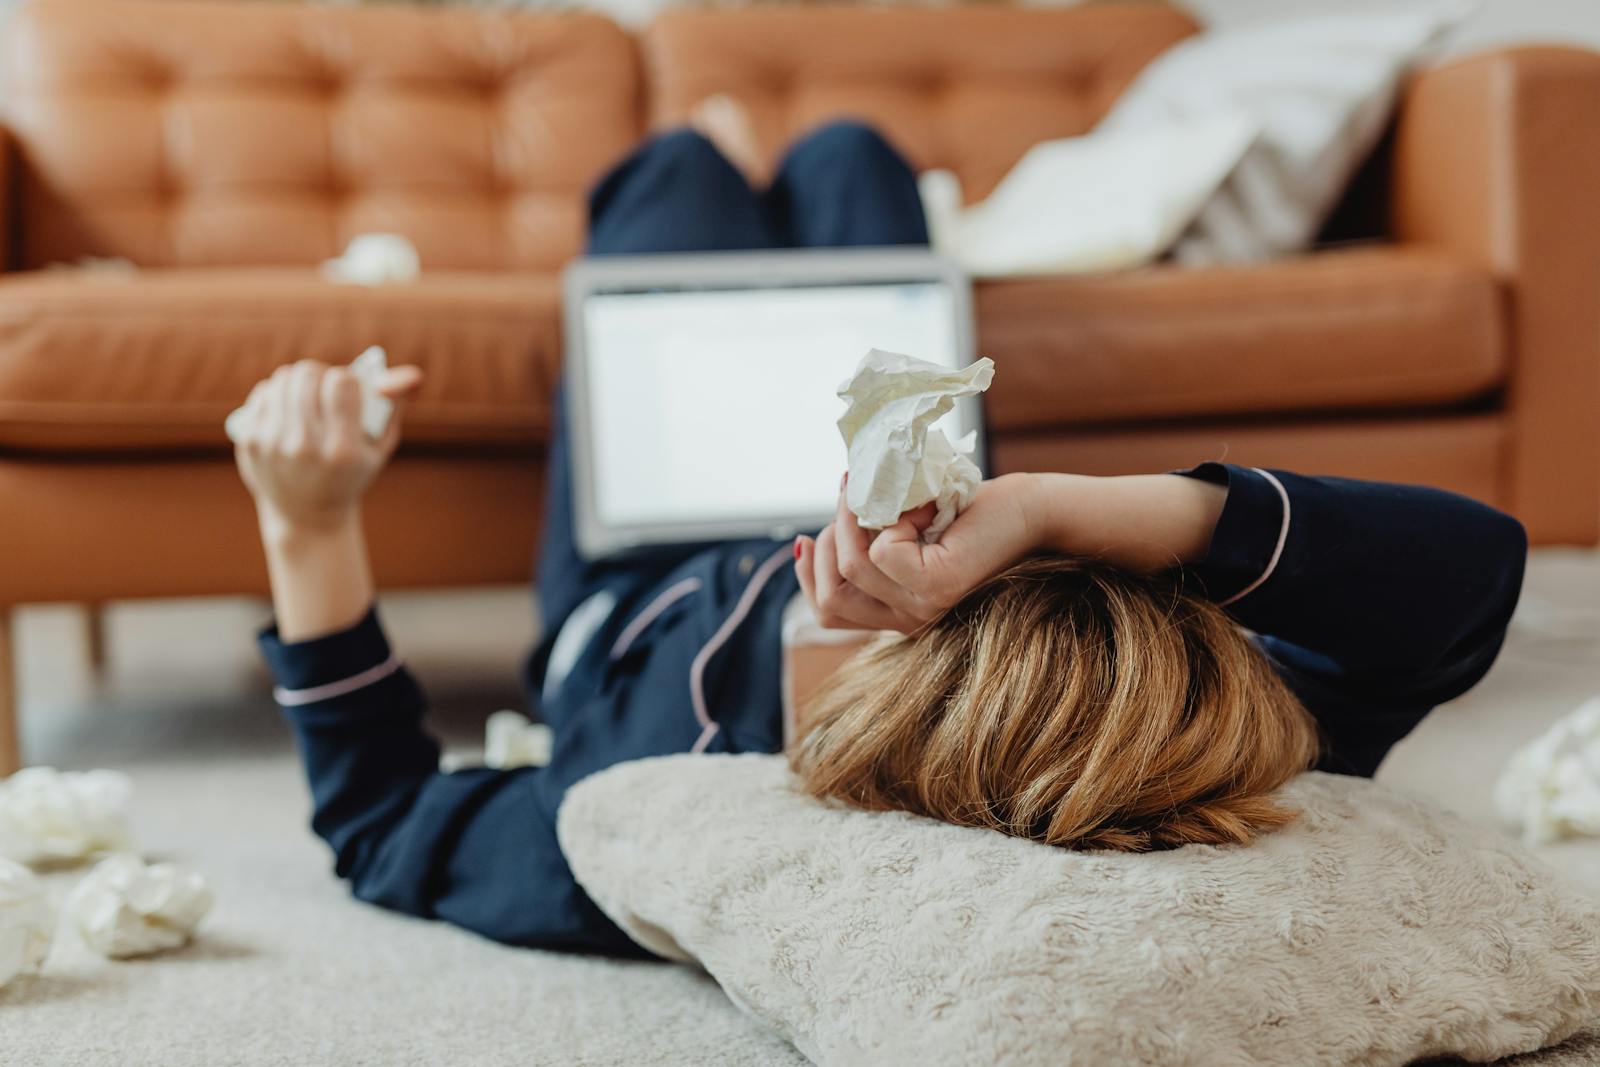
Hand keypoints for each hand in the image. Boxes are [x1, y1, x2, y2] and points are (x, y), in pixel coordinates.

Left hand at [232, 359, 423, 535]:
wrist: (306, 515)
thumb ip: (395, 404)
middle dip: (321, 375)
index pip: (341, 382)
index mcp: (343, 450)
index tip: (349, 391)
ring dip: (299, 382)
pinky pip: (263, 393)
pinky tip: (288, 411)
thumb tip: (411, 373)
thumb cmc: (351, 472)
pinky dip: (278, 395)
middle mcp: (304, 447)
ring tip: (308, 399)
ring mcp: (272, 444)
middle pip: (307, 374)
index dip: (347, 379)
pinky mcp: (249, 441)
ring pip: (283, 379)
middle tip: (326, 389)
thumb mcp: (380, 444)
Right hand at [795, 473, 1038, 633]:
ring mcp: (923, 608)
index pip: (828, 612)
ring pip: (852, 567)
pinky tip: (925, 507)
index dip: (807, 573)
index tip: (807, 536)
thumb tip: (814, 536)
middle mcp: (908, 621)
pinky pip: (884, 551)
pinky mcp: (938, 586)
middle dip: (827, 541)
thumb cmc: (975, 516)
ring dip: (857, 518)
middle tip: (851, 497)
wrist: (1033, 515)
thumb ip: (873, 545)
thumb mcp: (909, 533)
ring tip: (888, 491)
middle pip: (830, 597)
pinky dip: (895, 517)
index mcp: (898, 612)